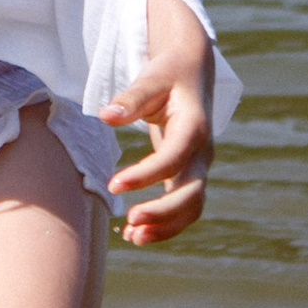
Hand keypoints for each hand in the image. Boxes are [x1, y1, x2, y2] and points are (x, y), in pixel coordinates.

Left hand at [102, 0, 216, 246]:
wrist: (192, 71)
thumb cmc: (168, 74)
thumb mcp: (151, 78)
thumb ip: (131, 98)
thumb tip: (105, 116)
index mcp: (195, 127)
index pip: (173, 159)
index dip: (145, 175)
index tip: (113, 185)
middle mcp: (202, 152)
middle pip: (192, 193)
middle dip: (164, 213)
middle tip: (129, 223)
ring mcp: (199, 166)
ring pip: (193, 207)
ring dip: (166, 226)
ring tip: (131, 236)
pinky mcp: (189, 174)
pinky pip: (184, 207)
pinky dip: (165, 224)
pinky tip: (134, 232)